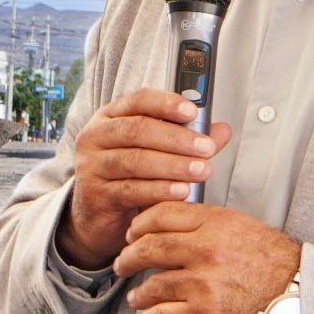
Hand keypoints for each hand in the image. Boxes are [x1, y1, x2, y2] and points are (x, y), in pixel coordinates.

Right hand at [55, 88, 231, 268]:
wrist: (95, 213)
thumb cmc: (126, 176)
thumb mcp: (152, 152)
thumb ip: (186, 140)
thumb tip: (222, 130)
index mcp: (110, 117)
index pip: (137, 100)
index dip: (165, 103)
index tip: (193, 111)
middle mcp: (95, 136)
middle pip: (136, 130)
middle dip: (176, 138)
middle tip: (206, 147)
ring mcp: (92, 165)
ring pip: (135, 161)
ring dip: (173, 165)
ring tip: (201, 170)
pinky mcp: (96, 194)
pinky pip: (131, 190)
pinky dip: (159, 190)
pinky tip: (182, 191)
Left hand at [115, 202, 300, 313]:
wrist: (304, 299)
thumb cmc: (280, 265)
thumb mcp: (245, 228)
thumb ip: (210, 223)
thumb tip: (179, 223)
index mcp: (215, 223)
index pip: (163, 214)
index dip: (140, 223)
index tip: (132, 232)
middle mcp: (206, 249)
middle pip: (150, 247)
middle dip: (129, 257)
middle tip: (122, 262)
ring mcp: (204, 283)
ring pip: (154, 284)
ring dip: (138, 293)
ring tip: (135, 296)